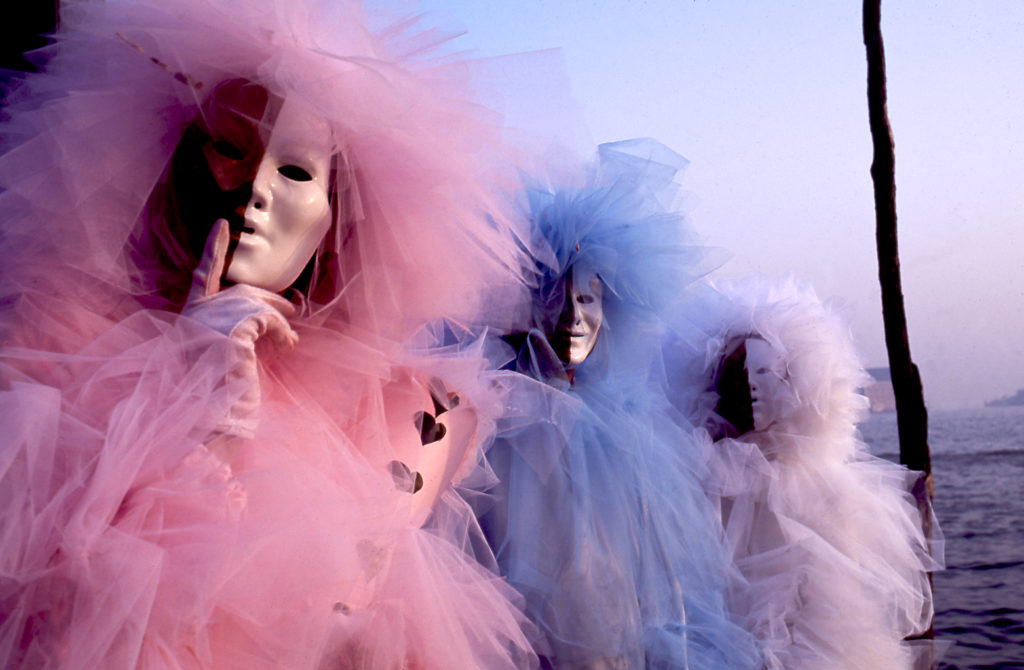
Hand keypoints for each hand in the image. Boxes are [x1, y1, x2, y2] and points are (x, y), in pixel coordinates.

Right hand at [182, 220, 298, 438]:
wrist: (208, 426)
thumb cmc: (217, 397)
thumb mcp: (225, 357)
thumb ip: (237, 333)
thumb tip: (277, 317)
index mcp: (188, 320)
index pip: (201, 275)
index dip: (213, 250)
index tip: (221, 224)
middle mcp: (194, 317)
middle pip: (240, 291)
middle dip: (269, 298)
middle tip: (291, 308)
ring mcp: (210, 323)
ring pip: (254, 303)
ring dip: (278, 318)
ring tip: (290, 337)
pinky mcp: (230, 334)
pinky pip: (266, 320)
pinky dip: (281, 332)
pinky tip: (287, 347)